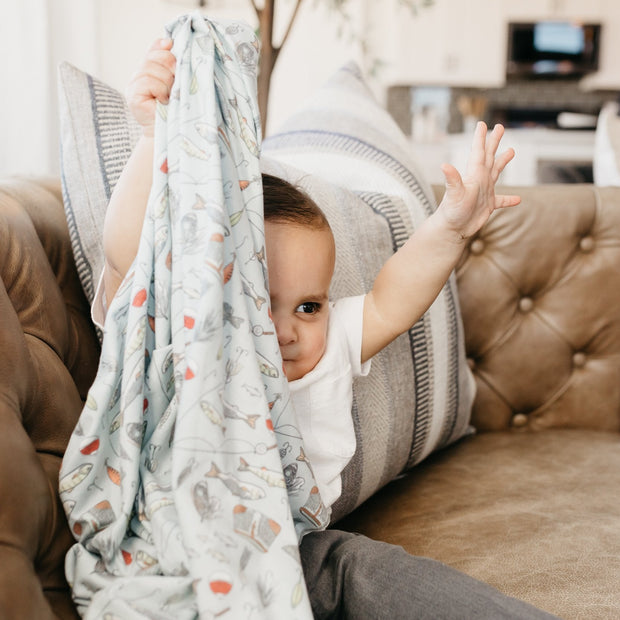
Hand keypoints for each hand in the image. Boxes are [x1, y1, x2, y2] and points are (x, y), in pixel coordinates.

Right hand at [126, 38, 175, 136]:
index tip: (176, 69)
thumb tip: (167, 41)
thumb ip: (169, 62)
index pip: (157, 49)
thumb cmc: (175, 110)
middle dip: (171, 72)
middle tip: (173, 88)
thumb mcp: (175, 83)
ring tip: (168, 98)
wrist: (170, 135)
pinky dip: (160, 91)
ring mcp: (132, 85)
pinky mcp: (132, 96)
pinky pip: (150, 82)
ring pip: (154, 69)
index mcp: (148, 69)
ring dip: (166, 84)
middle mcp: (138, 75)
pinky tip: (161, 101)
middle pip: (157, 57)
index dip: (169, 56)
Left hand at [438, 122, 519, 240]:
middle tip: (500, 127)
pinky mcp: (487, 206)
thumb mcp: (454, 194)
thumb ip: (452, 179)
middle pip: (488, 156)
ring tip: (511, 151)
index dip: (481, 138)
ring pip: (495, 172)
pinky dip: (509, 199)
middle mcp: (479, 180)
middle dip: (494, 142)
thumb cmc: (451, 212)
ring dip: (502, 162)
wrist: (452, 229)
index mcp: (474, 174)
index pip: (478, 152)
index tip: (483, 123)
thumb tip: (444, 165)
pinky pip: (501, 201)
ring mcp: (484, 192)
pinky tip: (517, 199)